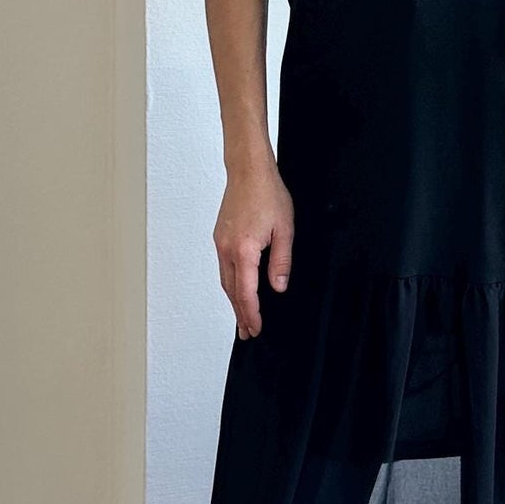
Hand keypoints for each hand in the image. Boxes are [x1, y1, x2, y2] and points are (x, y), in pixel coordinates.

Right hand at [214, 161, 293, 337]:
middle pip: (231, 291)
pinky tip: (237, 289)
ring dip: (233, 301)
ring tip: (241, 318)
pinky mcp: (219, 237)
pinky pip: (223, 267)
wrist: (248, 170)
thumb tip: (278, 286)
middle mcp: (227, 249)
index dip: (251, 314)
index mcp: (243, 250)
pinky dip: (230, 284)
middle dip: (240, 314)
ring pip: (225, 281)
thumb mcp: (285, 229)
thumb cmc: (268, 194)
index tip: (256, 329)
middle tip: (247, 333)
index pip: (246, 293)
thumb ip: (281, 261)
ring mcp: (220, 243)